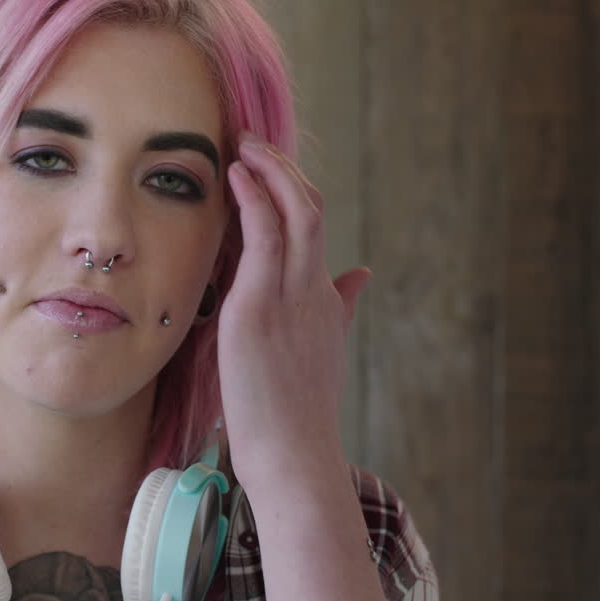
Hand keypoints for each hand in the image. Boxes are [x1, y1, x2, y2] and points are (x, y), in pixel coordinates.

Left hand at [217, 131, 370, 470]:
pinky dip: (254, 200)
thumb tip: (361, 276)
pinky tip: (237, 177)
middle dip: (283, 169)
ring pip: (296, 213)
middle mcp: (313, 292)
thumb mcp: (319, 354)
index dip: (292, 192)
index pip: (315, 230)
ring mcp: (290, 297)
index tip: (265, 168)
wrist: (293, 459)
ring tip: (243, 145)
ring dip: (269, 171)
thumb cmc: (294, 417)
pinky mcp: (259, 308)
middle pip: (310, 209)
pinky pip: (264, 237)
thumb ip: (338, 310)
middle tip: (252, 141)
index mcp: (324, 302)